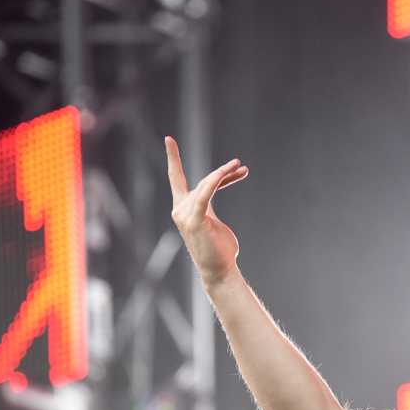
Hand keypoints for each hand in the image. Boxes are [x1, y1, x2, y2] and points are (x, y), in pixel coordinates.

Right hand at [166, 136, 248, 283]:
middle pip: (202, 181)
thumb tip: (214, 189)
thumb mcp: (214, 220)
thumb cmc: (219, 248)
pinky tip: (224, 173)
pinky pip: (204, 196)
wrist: (220, 270)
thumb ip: (209, 205)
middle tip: (240, 164)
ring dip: (224, 174)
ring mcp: (185, 215)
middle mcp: (180, 209)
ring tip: (241, 167)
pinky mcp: (195, 221)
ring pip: (206, 186)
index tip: (169, 139)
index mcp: (184, 208)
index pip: (177, 178)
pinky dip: (214, 182)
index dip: (173, 158)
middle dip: (223, 172)